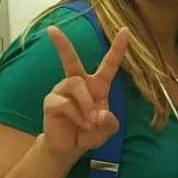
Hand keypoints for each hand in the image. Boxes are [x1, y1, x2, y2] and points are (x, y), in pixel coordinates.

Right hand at [42, 24, 130, 159]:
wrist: (71, 148)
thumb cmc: (90, 133)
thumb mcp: (108, 129)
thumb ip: (110, 122)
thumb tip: (101, 113)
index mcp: (97, 85)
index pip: (109, 64)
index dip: (118, 47)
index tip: (125, 30)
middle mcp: (78, 83)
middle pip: (71, 60)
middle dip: (62, 45)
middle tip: (52, 30)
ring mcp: (62, 91)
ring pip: (76, 83)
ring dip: (86, 103)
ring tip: (90, 120)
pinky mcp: (51, 102)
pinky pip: (66, 103)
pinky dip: (78, 116)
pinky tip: (80, 124)